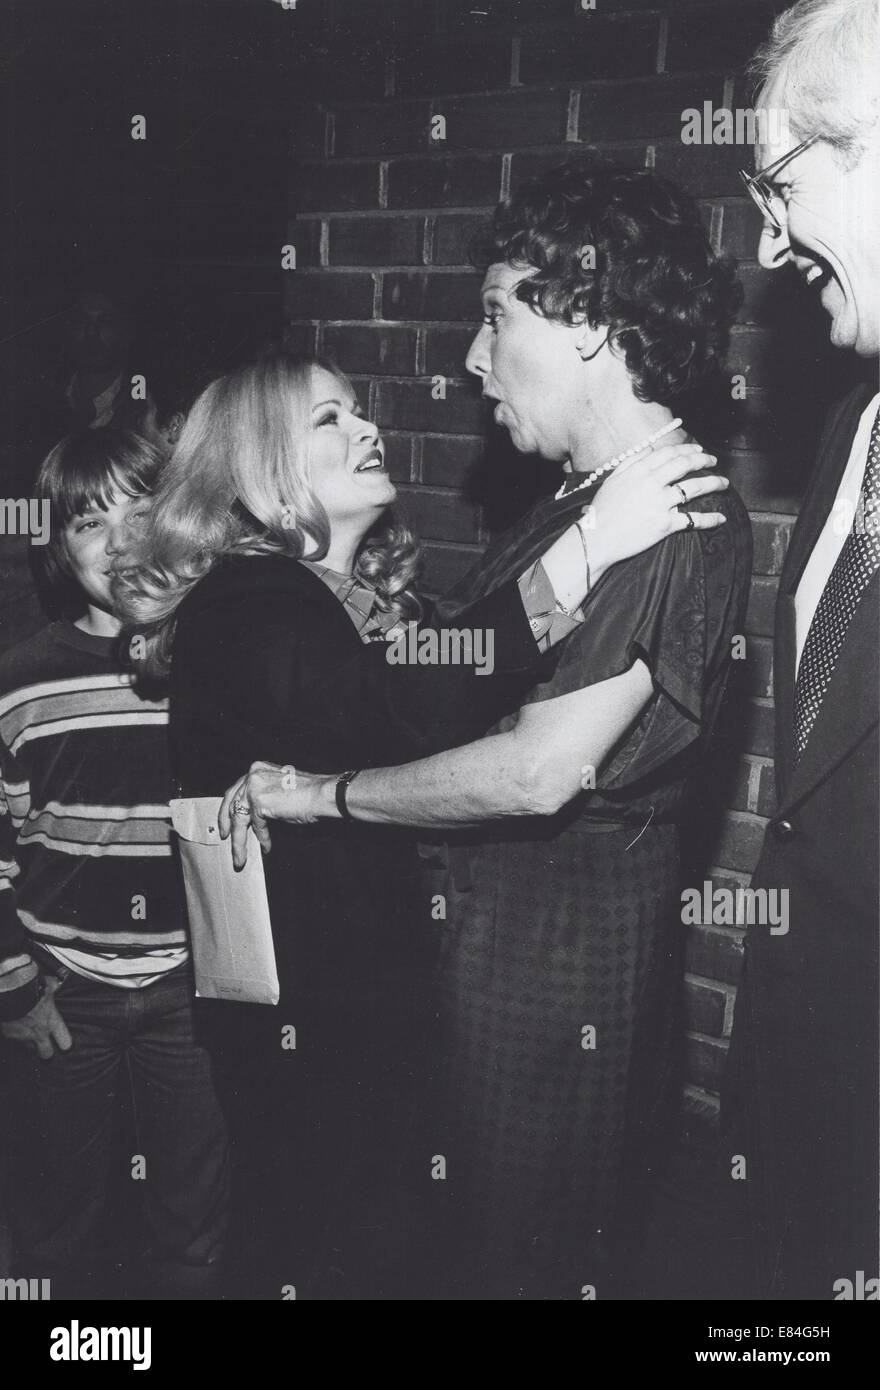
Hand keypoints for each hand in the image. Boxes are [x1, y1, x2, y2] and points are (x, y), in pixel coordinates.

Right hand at [0, 975, 71, 1059]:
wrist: (11, 992)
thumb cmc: (30, 989)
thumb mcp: (46, 986)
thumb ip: (52, 987)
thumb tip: (55, 982)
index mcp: (52, 1022)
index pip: (65, 1042)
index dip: (65, 1043)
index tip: (65, 1044)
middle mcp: (39, 1033)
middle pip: (47, 1054)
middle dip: (47, 1051)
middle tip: (46, 1047)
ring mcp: (23, 1037)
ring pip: (29, 1049)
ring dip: (30, 1044)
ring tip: (29, 1035)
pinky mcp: (8, 1035)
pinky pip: (14, 1039)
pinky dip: (14, 1035)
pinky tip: (14, 1027)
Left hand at [218, 761, 333, 868]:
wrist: (323, 794)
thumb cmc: (310, 793)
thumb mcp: (280, 790)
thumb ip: (264, 797)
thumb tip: (253, 818)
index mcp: (258, 769)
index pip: (236, 789)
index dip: (230, 808)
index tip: (227, 821)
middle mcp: (253, 774)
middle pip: (232, 802)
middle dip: (226, 823)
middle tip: (225, 837)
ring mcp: (255, 786)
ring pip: (239, 818)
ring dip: (239, 840)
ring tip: (240, 856)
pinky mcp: (259, 801)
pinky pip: (255, 825)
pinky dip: (262, 838)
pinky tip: (266, 846)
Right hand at [586, 441, 727, 575]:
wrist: (596, 538)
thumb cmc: (601, 510)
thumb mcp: (613, 479)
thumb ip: (632, 461)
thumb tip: (650, 449)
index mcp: (639, 470)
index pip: (669, 453)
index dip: (687, 450)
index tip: (698, 451)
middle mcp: (652, 483)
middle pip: (685, 465)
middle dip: (704, 461)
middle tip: (714, 462)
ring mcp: (660, 503)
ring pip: (694, 488)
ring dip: (714, 484)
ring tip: (725, 484)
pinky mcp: (665, 524)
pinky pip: (693, 520)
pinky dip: (710, 520)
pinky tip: (721, 519)